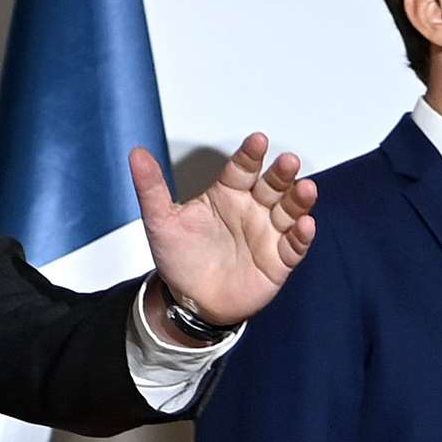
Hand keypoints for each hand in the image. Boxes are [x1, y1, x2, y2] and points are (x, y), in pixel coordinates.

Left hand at [131, 133, 316, 332]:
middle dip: (281, 173)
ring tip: (305, 189)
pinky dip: (302, 236)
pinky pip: (294, 245)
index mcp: (227, 194)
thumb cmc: (180, 258)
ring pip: (289, 211)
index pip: (242, 168)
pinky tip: (305, 225)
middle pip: (272, 185)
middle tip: (288, 161)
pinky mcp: (278, 260)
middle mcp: (251, 209)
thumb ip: (151, 187)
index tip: (258, 140)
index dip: (251, 155)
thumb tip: (136, 154)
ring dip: (299, 200)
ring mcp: (267, 234)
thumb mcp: (160, 221)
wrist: (190, 301)